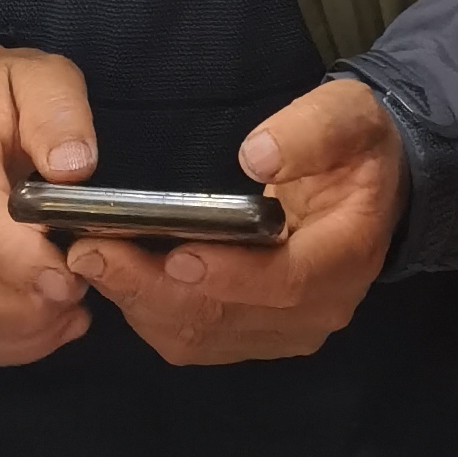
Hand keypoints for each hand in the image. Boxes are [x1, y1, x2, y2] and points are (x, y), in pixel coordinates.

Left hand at [60, 78, 409, 369]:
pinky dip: (148, 312)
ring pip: (201, 336)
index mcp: (346, 256)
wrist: (367, 190)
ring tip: (89, 261)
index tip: (175, 253)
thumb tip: (257, 156)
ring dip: (141, 303)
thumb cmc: (354, 149)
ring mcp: (284, 332)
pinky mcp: (254, 338)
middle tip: (92, 252)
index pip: (286, 283)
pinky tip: (113, 277)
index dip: (229, 275)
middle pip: (228, 318)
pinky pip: (193, 341)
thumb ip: (311, 131)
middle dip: (155, 289)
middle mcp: (318, 310)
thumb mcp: (349, 115)